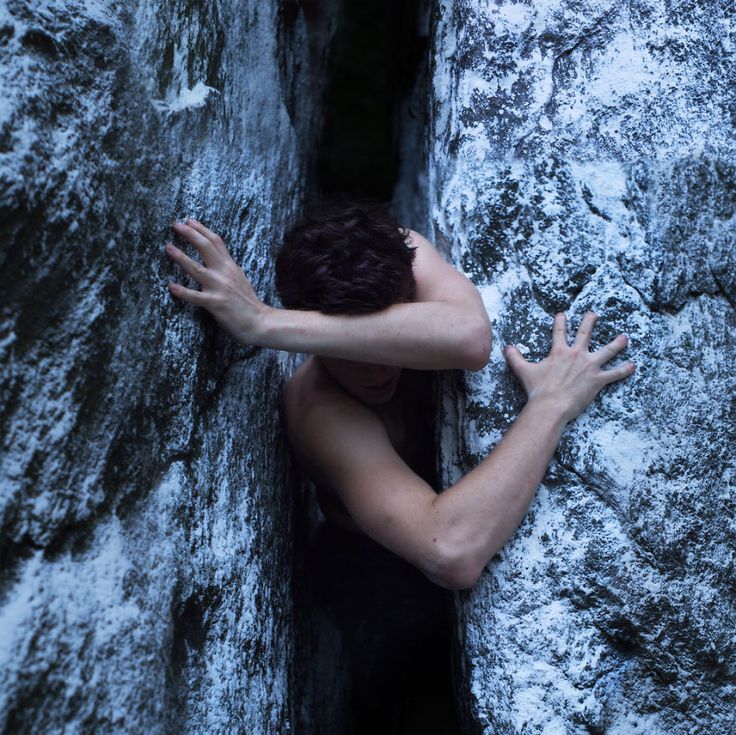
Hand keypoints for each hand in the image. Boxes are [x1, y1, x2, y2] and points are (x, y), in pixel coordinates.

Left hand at [165, 218, 266, 342]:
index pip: (215, 241)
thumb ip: (228, 268)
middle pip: (206, 247)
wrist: (260, 322)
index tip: (188, 220)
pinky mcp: (215, 303)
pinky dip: (182, 291)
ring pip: (196, 268)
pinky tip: (171, 286)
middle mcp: (224, 273)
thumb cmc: (249, 304)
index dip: (201, 229)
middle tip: (175, 224)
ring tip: (168, 247)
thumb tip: (218, 258)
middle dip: (190, 234)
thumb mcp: (240, 279)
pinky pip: (195, 296)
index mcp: (230, 266)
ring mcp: (219, 287)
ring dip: (180, 257)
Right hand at [503, 311, 635, 422]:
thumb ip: (515, 358)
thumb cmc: (538, 389)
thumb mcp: (523, 371)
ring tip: (624, 338)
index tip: (563, 314)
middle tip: (594, 314)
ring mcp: (589, 366)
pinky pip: (615, 374)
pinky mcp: (598, 380)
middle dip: (590, 322)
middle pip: (585, 333)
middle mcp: (576, 355)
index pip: (560, 331)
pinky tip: (632, 365)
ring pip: (607, 351)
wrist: (551, 405)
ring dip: (617, 344)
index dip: (561, 322)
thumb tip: (506, 347)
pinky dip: (624, 370)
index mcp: (559, 352)